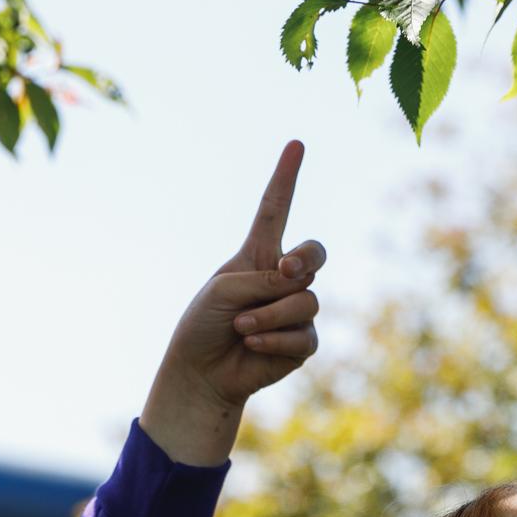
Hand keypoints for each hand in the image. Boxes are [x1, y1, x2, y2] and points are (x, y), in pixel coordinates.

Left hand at [140, 140, 328, 465]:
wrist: (202, 371)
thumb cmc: (204, 324)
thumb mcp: (225, 290)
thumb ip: (263, 281)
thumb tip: (299, 292)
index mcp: (257, 256)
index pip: (276, 210)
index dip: (286, 177)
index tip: (296, 144)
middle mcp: (281, 279)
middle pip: (314, 254)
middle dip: (306, 257)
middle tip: (285, 270)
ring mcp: (295, 311)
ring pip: (305, 300)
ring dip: (269, 314)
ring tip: (242, 326)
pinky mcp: (302, 342)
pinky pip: (303, 333)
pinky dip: (274, 338)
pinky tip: (252, 343)